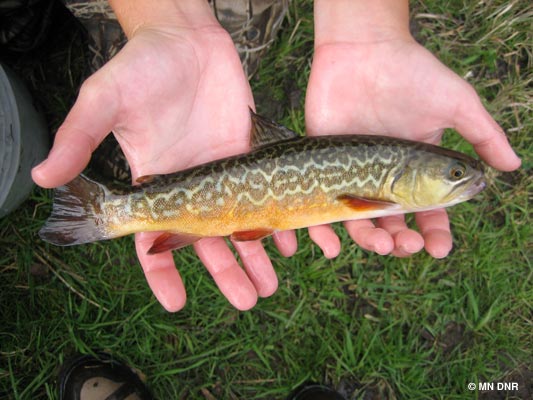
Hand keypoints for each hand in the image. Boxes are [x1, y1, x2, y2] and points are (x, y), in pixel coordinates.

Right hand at [32, 18, 293, 310]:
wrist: (187, 40)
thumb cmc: (142, 66)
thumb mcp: (104, 99)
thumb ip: (79, 138)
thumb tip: (42, 177)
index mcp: (155, 183)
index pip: (153, 239)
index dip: (162, 273)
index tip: (177, 302)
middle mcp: (190, 186)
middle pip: (206, 242)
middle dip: (224, 274)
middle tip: (245, 300)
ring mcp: (222, 175)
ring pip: (239, 226)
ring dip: (253, 257)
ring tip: (269, 285)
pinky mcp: (248, 158)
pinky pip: (264, 196)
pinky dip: (276, 221)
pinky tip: (288, 244)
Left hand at [304, 37, 520, 258]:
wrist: (364, 50)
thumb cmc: (412, 74)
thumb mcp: (455, 104)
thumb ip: (483, 135)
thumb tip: (511, 166)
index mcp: (417, 170)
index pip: (428, 212)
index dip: (435, 233)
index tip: (438, 249)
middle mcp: (385, 178)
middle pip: (393, 225)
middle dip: (403, 242)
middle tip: (409, 245)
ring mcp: (352, 174)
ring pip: (359, 223)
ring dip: (370, 242)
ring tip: (382, 247)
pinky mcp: (322, 167)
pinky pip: (318, 208)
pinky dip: (322, 233)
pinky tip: (330, 247)